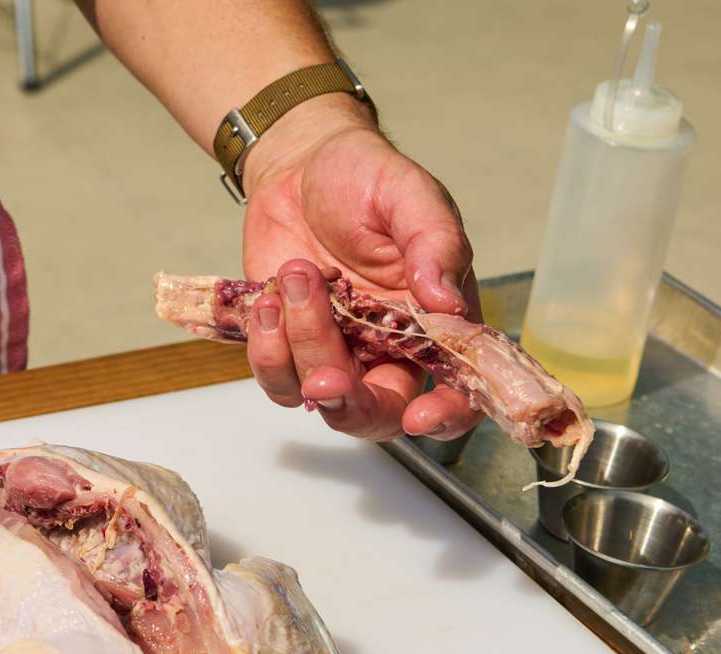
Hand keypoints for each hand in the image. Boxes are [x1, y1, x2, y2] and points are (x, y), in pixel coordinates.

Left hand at [239, 95, 480, 441]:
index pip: (458, 391)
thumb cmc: (366, 179)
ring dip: (300, 346)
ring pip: (316, 394)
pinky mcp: (285, 344)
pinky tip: (266, 298)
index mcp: (435, 323)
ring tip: (295, 275)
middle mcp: (387, 348)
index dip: (446, 417)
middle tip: (324, 376)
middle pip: (376, 413)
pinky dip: (266, 346)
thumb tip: (446, 303)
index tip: (420, 416)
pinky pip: (275, 376)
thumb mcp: (410, 197)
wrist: (300, 166)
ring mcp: (334, 350)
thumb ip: (434, 245)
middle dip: (348, 402)